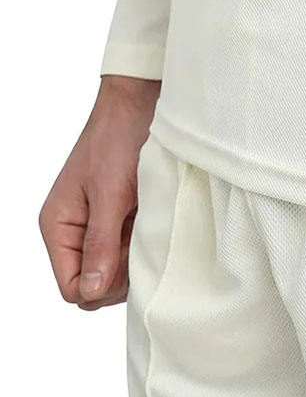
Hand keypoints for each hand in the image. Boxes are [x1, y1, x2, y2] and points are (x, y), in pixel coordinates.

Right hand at [40, 76, 160, 310]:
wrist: (140, 106)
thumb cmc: (118, 140)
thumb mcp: (110, 193)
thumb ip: (101, 242)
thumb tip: (92, 290)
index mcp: (58, 226)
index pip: (72, 286)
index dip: (101, 288)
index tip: (130, 267)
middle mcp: (75, 231)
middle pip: (94, 283)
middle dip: (120, 276)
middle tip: (145, 246)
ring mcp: (99, 227)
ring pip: (115, 270)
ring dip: (136, 259)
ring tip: (151, 229)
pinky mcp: (121, 220)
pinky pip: (131, 250)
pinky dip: (144, 245)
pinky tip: (156, 226)